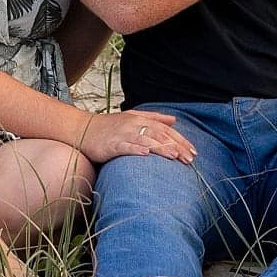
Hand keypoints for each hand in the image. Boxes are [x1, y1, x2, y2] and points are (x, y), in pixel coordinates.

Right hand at [75, 109, 195, 164]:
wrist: (83, 129)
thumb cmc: (109, 126)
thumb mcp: (133, 118)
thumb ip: (155, 118)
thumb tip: (174, 120)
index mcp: (141, 119)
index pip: (166, 130)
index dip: (181, 140)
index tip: (193, 152)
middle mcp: (134, 124)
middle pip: (159, 134)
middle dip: (176, 146)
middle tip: (189, 159)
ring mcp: (123, 134)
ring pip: (145, 139)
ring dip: (161, 147)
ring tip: (174, 156)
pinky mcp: (111, 144)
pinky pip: (125, 146)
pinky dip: (136, 149)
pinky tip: (145, 154)